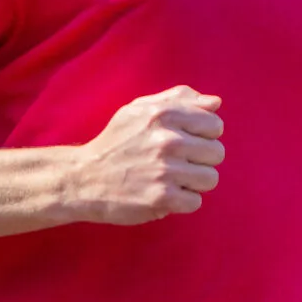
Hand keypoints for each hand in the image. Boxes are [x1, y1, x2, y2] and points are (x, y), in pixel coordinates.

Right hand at [73, 86, 224, 224]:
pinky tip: (165, 194)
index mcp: (164, 114)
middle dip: (201, 159)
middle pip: (217, 153)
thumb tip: (216, 103)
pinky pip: (196, 202)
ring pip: (210, 178)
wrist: (84, 178)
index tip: (187, 141)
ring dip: (194, 182)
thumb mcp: (140, 110)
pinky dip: (183, 201)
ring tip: (173, 179)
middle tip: (178, 162)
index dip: (204, 135)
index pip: (215, 125)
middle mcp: (167, 140)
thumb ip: (179, 99)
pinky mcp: (162, 198)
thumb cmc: (116, 142)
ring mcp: (165, 171)